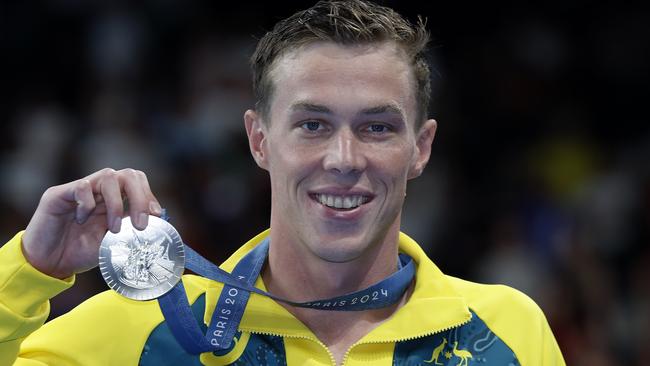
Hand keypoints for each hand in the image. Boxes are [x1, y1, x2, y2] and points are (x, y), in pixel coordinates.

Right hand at [21, 168, 161, 278]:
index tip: (156, 217)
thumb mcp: (112, 243)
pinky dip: (88, 204)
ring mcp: (80, 189)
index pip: (137, 183)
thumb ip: (130, 230)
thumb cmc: (79, 253)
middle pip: (128, 174)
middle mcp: (99, 191)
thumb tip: (156, 223)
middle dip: (140, 197)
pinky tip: (82, 220)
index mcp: (114, 200)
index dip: (149, 196)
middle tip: (140, 224)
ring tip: (113, 228)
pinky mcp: (59, 194)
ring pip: (108, 176)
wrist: (48, 265)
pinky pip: (82, 186)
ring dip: (117, 203)